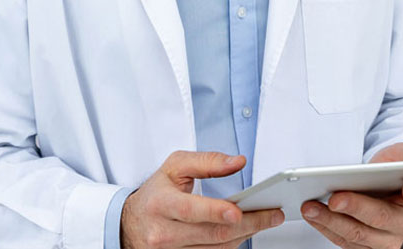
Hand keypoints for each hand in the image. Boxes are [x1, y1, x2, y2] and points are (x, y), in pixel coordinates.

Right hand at [120, 150, 283, 248]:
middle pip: (212, 233)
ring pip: (217, 247)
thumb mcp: (174, 167)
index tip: (238, 211)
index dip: (216, 212)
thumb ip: (207, 162)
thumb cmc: (155, 193)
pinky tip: (245, 231)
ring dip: (245, 234)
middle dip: (248, 224)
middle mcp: (164, 233)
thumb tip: (238, 162)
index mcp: (161, 204)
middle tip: (272, 214)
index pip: (191, 210)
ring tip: (265, 220)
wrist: (130, 224)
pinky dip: (232, 243)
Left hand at [301, 136, 402, 247]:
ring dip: (333, 220)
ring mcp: (385, 239)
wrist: (374, 185)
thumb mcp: (402, 154)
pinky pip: (345, 242)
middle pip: (383, 219)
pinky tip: (312, 213)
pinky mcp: (366, 247)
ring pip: (359, 235)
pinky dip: (326, 227)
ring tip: (312, 205)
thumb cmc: (390, 171)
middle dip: (357, 208)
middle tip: (335, 197)